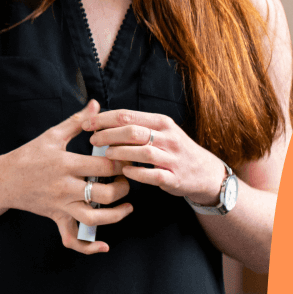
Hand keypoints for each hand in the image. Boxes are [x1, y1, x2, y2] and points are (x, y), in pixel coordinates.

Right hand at [3, 100, 132, 253]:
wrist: (3, 180)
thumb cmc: (28, 155)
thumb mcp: (51, 135)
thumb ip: (77, 121)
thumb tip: (96, 105)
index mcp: (65, 164)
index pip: (104, 166)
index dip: (122, 163)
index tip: (128, 158)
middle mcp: (65, 187)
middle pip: (105, 194)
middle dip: (123, 188)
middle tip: (127, 179)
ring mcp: (61, 206)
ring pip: (94, 218)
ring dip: (117, 215)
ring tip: (127, 206)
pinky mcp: (57, 218)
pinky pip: (72, 239)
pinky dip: (88, 247)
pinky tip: (104, 245)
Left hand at [85, 109, 226, 205]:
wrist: (205, 172)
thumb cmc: (173, 149)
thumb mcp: (160, 131)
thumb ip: (135, 125)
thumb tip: (101, 119)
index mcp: (161, 122)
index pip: (127, 116)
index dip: (104, 119)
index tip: (87, 124)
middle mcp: (168, 137)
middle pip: (132, 131)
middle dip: (108, 134)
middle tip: (93, 140)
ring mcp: (173, 158)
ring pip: (143, 152)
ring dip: (120, 153)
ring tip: (106, 154)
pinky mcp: (175, 178)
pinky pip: (153, 175)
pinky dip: (136, 173)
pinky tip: (124, 171)